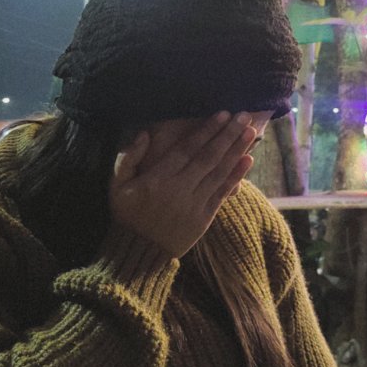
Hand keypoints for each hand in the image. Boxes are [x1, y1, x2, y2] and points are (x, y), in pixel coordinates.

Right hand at [109, 112, 256, 257]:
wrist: (139, 252)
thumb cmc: (126, 215)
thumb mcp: (116, 186)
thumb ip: (127, 158)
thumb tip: (144, 134)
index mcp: (158, 178)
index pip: (187, 149)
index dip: (206, 131)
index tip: (222, 114)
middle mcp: (179, 189)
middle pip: (208, 157)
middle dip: (227, 135)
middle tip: (244, 116)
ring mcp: (193, 204)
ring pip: (219, 172)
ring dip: (236, 150)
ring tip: (250, 131)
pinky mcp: (203, 218)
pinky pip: (222, 193)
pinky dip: (236, 176)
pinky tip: (247, 160)